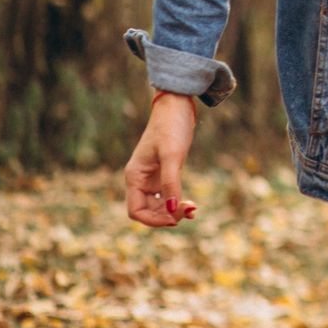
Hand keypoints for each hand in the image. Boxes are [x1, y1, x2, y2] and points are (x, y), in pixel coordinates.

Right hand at [125, 93, 199, 226]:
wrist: (177, 107)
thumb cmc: (171, 128)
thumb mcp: (172, 156)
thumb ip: (171, 183)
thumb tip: (172, 210)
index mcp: (134, 177)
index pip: (135, 211)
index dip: (153, 220)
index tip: (173, 219)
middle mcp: (140, 180)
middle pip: (148, 211)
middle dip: (166, 215)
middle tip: (190, 210)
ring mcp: (152, 178)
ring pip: (158, 205)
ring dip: (172, 211)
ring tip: (192, 209)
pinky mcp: (164, 173)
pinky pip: (167, 195)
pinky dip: (177, 201)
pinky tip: (191, 204)